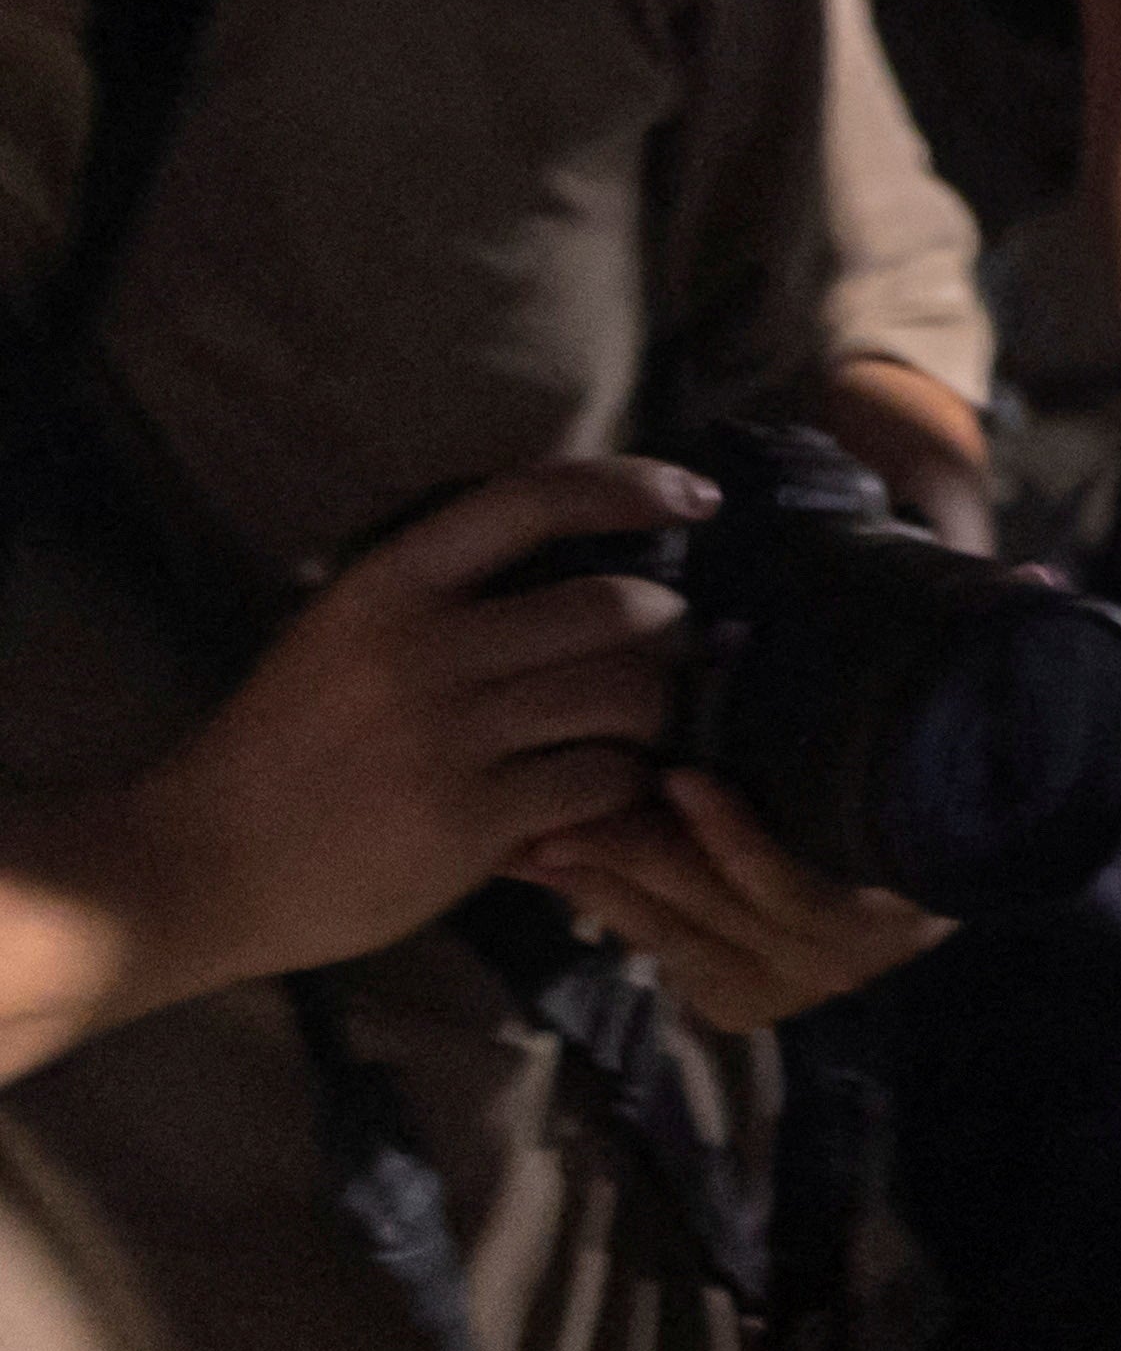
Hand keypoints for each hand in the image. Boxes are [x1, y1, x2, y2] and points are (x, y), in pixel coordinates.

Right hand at [116, 458, 703, 996]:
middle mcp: (426, 650)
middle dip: (670, 628)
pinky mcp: (473, 823)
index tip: (698, 499)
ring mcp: (452, 738)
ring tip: (638, 728)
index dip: (632, 486)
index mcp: (388, 586)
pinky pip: (602, 781)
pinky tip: (602, 794)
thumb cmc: (280, 748)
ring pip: (627, 695)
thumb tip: (585, 557)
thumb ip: (445, 596)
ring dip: (657, 711)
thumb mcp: (341, 635)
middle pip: (618, 607)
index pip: (533, 500)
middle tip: (670, 652)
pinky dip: (624, 785)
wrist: (194, 864)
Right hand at [515, 772, 947, 1034]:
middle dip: (589, 858)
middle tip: (529, 798)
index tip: (502, 838)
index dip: (566, 881)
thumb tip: (543, 832)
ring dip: (647, 842)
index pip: (630, 927)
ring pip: (707, 901)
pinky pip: (782, 885)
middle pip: (657, 915)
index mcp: (728, 981)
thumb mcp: (743, 873)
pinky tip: (691, 785)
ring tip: (601, 780)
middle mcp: (771, 981)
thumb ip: (661, 861)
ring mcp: (824, 960)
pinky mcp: (873, 928)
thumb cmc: (855, 841)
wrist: (998, 825)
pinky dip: (732, 838)